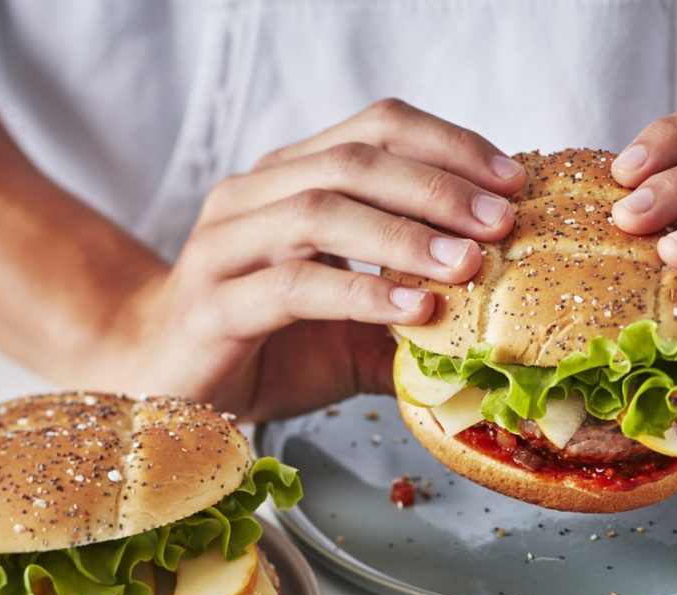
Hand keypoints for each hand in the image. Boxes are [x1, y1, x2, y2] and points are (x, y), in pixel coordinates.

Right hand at [106, 99, 525, 421]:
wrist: (164, 383)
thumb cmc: (267, 346)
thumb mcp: (356, 325)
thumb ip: (414, 310)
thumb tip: (500, 321)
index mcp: (290, 179)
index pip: (375, 130)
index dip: (449, 145)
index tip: (512, 181)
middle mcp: (254, 196)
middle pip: (354, 161)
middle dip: (437, 186)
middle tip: (501, 221)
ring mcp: (225, 245)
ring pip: (320, 211)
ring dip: (404, 234)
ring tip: (468, 263)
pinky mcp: (211, 303)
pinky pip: (292, 286)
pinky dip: (360, 293)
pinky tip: (414, 309)